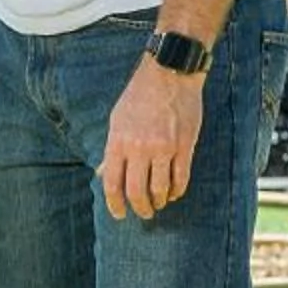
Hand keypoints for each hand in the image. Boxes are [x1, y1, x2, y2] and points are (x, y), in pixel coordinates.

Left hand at [100, 57, 205, 220]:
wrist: (169, 73)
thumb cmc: (139, 96)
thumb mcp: (117, 119)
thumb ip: (112, 149)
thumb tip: (103, 174)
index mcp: (118, 141)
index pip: (112, 183)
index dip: (115, 204)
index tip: (119, 214)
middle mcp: (139, 147)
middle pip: (136, 192)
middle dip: (140, 209)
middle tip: (144, 213)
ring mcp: (163, 148)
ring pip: (160, 189)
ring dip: (160, 201)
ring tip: (159, 203)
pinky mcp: (184, 145)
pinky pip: (181, 178)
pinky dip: (177, 190)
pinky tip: (174, 192)